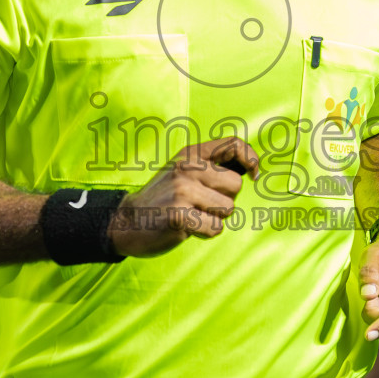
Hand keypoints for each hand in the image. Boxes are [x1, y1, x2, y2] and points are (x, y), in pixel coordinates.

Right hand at [108, 137, 259, 258]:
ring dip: (214, 218)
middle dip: (224, 200)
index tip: (253, 175)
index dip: (250, 159)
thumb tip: (249, 171)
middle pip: (235, 186)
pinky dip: (205, 233)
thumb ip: (210, 166)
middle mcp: (187, 168)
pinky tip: (186, 228)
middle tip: (200, 205)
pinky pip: (215, 228)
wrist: (125, 222)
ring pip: (227, 209)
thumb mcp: (181, 171)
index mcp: (190, 154)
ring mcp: (183, 190)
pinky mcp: (179, 215)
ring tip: (191, 216)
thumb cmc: (162, 199)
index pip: (233, 144)